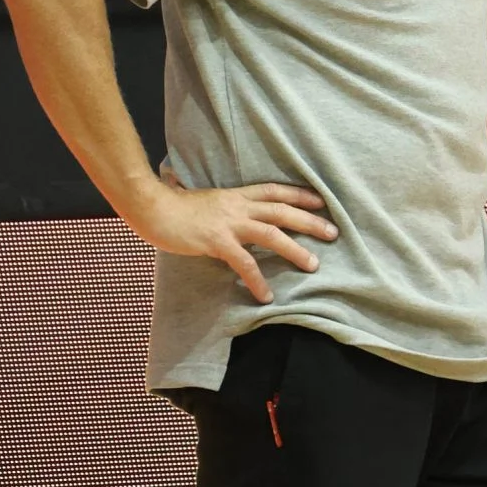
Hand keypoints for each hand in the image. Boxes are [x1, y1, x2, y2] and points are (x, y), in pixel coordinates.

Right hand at [130, 174, 336, 303]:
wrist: (153, 208)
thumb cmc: (173, 207)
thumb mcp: (205, 202)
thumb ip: (221, 209)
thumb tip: (228, 217)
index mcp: (235, 196)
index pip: (274, 191)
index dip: (299, 195)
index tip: (321, 201)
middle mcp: (237, 206)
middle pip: (282, 211)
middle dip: (310, 221)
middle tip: (333, 232)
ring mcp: (229, 223)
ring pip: (272, 233)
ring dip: (296, 249)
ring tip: (313, 264)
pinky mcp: (217, 241)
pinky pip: (244, 263)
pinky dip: (257, 280)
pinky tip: (266, 294)